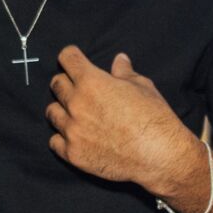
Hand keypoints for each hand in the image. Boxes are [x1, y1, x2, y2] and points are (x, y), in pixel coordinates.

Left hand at [45, 47, 196, 193]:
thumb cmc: (154, 119)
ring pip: (52, 112)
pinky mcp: (72, 153)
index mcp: (92, 82)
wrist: (159, 156)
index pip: (68, 58)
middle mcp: (76, 103)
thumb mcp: (143, 87)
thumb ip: (124, 72)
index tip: (73, 59)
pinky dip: (62, 138)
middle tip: (78, 89)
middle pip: (56, 84)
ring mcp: (72, 130)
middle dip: (66, 82)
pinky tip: (75, 137)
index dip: (71, 56)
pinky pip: (54, 141)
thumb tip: (119, 60)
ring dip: (62, 110)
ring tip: (76, 114)